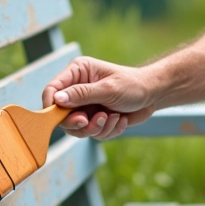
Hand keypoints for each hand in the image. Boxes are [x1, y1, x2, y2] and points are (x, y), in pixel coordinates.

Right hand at [42, 57, 157, 139]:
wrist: (153, 95)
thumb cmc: (132, 85)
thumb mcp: (107, 89)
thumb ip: (82, 94)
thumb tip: (57, 99)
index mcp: (77, 72)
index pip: (52, 89)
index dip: (51, 105)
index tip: (58, 118)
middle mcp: (77, 89)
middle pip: (61, 114)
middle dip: (78, 122)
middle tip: (92, 120)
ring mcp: (85, 105)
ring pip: (77, 128)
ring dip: (96, 128)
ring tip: (112, 117)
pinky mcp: (94, 119)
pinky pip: (92, 133)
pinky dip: (107, 130)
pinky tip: (120, 120)